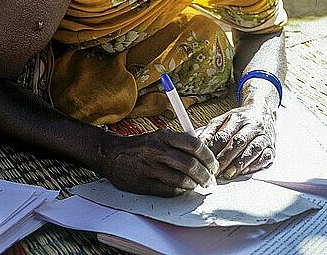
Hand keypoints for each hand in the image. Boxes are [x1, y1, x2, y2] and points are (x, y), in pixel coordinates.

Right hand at [97, 128, 218, 196]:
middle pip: (190, 164)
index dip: (208, 157)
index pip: (194, 145)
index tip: (213, 165)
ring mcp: (149, 167)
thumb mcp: (160, 136)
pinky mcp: (143, 183)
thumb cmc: (141, 146)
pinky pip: (168, 190)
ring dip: (193, 185)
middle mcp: (157, 149)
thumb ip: (179, 142)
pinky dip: (179, 191)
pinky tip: (183, 189)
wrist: (112, 154)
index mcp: (164, 135)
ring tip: (198, 186)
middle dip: (204, 175)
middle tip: (210, 180)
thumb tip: (203, 154)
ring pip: (181, 179)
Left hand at [199, 106, 275, 179]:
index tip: (206, 160)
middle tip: (216, 171)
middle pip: (239, 142)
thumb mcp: (222, 120)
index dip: (215, 149)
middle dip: (226, 158)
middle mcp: (252, 125)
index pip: (224, 134)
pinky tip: (245, 171)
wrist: (262, 111)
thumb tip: (197, 143)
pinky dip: (255, 165)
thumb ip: (209, 131)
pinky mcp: (272, 146)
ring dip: (240, 163)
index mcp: (237, 118)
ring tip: (229, 174)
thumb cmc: (240, 119)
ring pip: (253, 149)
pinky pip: (265, 156)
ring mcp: (264, 136)